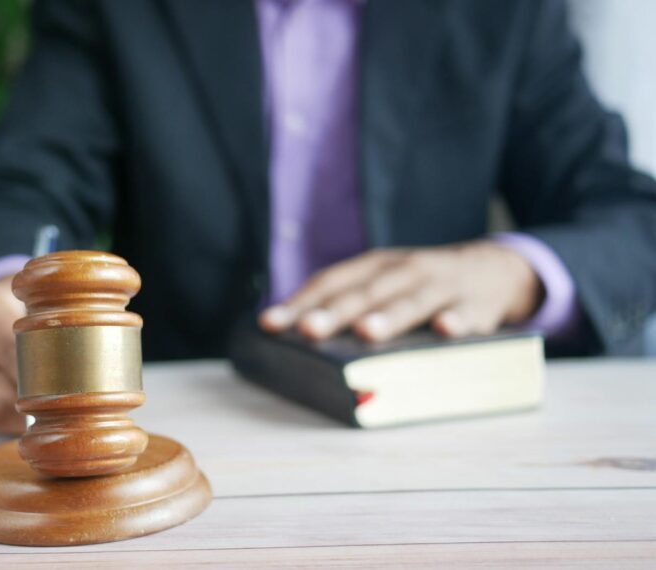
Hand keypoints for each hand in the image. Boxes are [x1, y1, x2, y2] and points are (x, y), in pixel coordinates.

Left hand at [259, 240, 542, 341]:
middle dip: (335, 311)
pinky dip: (458, 320)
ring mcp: (443, 285)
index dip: (301, 301)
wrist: (497, 269)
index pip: (333, 281)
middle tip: (307, 330)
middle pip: (366, 292)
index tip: (269, 323)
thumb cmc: (424, 287)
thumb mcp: (388, 286)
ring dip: (389, 316)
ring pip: (413, 301)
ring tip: (365, 332)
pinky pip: (469, 314)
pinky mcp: (479, 304)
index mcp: (377, 266)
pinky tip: (446, 331)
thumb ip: (353, 305)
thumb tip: (301, 336)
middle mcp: (406, 270)